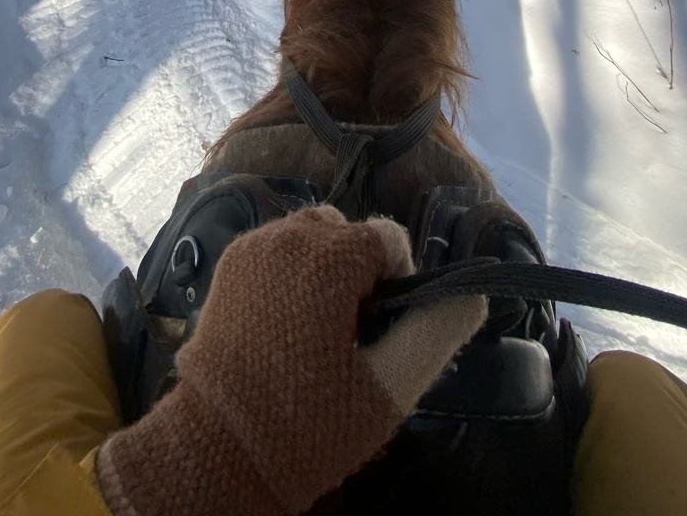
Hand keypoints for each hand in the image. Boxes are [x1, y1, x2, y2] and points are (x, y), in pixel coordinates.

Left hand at [97, 205, 485, 515]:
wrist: (215, 452)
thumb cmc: (308, 423)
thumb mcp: (389, 387)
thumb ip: (437, 331)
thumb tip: (471, 294)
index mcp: (327, 258)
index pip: (390, 239)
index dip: (398, 284)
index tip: (380, 333)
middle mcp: (287, 236)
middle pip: (350, 234)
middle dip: (361, 275)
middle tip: (350, 338)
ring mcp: (252, 247)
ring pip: (313, 236)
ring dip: (327, 270)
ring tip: (318, 330)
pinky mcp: (228, 264)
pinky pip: (278, 248)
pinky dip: (292, 273)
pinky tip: (286, 324)